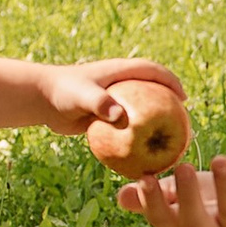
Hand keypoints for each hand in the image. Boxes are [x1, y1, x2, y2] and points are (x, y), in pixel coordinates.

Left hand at [39, 54, 185, 135]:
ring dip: (156, 120)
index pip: (153, 71)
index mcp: (120, 72)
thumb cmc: (62, 92)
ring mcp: (114, 99)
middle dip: (170, 102)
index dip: (171, 82)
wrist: (42, 100)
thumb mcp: (82, 96)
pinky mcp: (106, 114)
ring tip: (169, 139)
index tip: (183, 99)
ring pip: (141, 109)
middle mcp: (121, 84)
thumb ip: (100, 104)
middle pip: (153, 90)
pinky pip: (126, 124)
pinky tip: (143, 154)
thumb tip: (121, 118)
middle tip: (183, 121)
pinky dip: (136, 135)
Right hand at [118, 153, 225, 226]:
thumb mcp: (182, 197)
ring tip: (219, 159)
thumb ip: (156, 196)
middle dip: (188, 198)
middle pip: (196, 225)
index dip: (154, 204)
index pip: (166, 222)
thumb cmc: (211, 201)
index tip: (145, 178)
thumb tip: (122, 197)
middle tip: (182, 167)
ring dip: (225, 185)